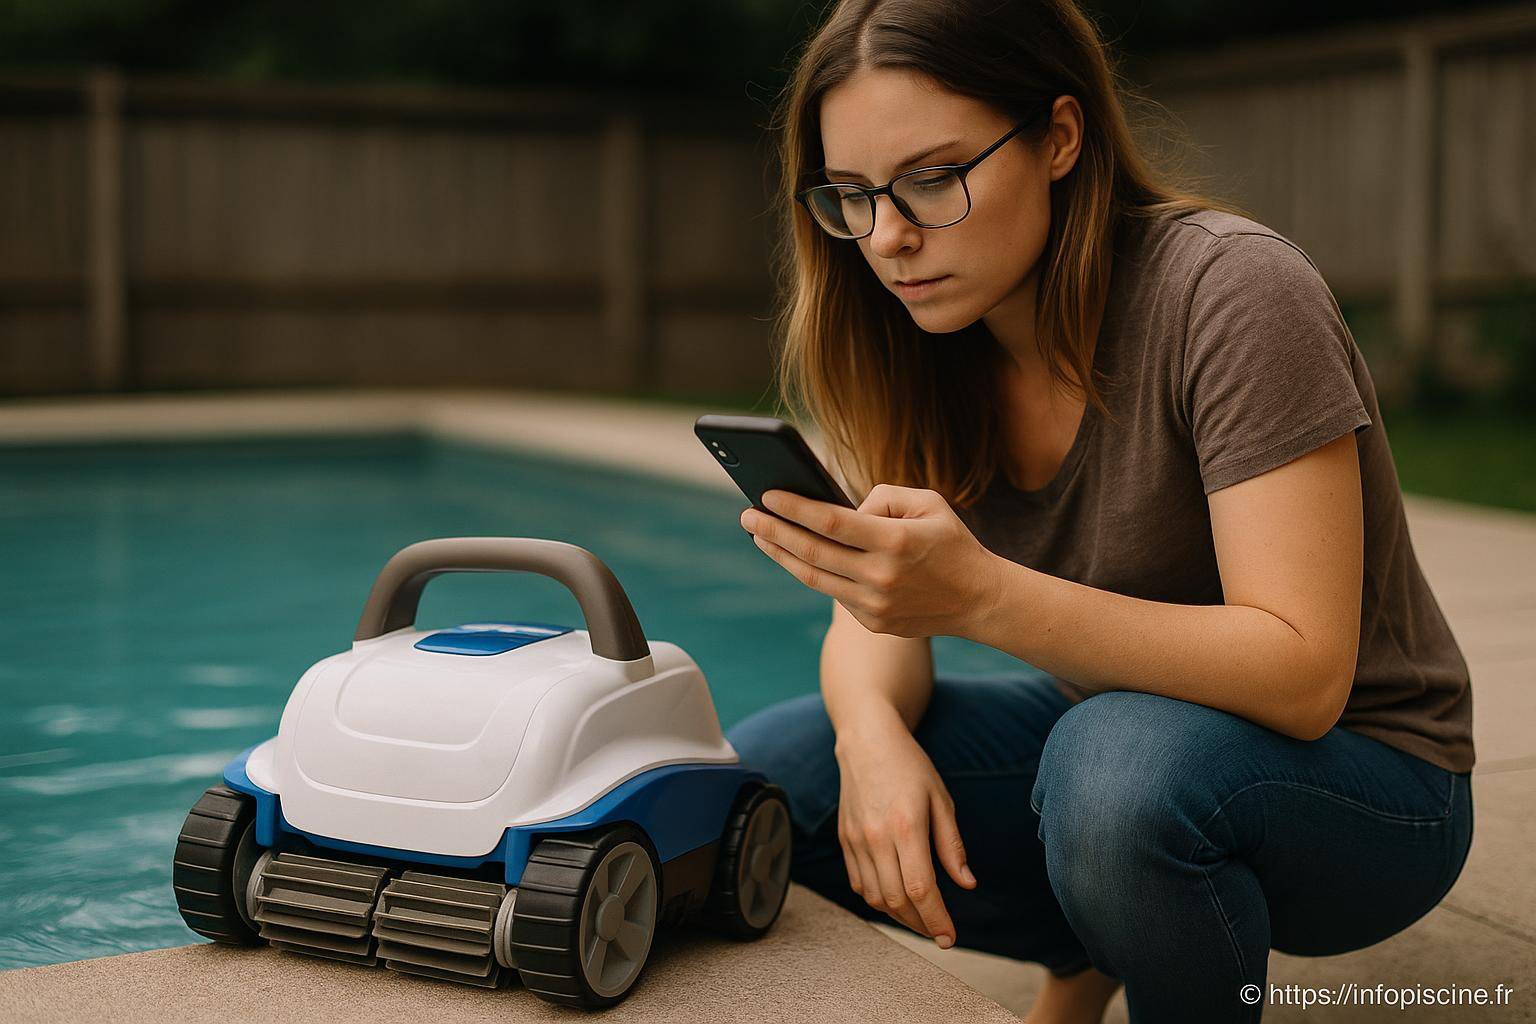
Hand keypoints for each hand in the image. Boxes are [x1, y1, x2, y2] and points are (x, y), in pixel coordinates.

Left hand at [740, 484, 1004, 638]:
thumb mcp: (928, 503)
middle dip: (773, 531)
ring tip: (760, 534)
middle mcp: (881, 576)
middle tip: (747, 515)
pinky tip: (793, 555)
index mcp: (894, 542)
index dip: (794, 508)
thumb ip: (883, 497)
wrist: (979, 600)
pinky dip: (810, 571)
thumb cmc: (951, 543)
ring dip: (781, 555)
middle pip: (812, 552)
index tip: (767, 495)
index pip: (830, 522)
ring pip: (813, 577)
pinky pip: (833, 592)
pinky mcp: (873, 623)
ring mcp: (874, 605)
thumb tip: (845, 510)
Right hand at [834, 715, 976, 945]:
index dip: (936, 919)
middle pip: (897, 900)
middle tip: (939, 932)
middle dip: (921, 924)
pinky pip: (858, 883)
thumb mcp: (941, 800)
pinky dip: (877, 899)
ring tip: (920, 919)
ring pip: (875, 897)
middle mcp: (876, 837)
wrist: (866, 741)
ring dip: (899, 916)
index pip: (921, 888)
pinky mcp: (845, 839)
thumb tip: (966, 884)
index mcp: (906, 826)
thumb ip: (952, 846)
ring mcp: (856, 840)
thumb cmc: (910, 766)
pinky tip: (895, 898)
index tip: (950, 937)